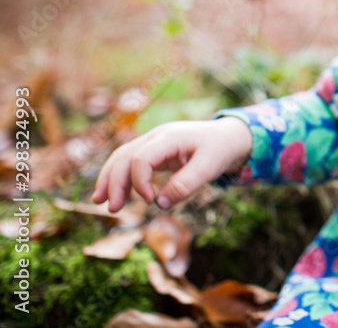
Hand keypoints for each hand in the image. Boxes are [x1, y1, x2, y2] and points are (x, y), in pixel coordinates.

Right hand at [91, 117, 252, 212]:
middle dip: (115, 182)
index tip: (150, 201)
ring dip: (110, 179)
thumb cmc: (221, 149)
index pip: (141, 157)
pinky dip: (121, 177)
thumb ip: (187, 184)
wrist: (229, 136)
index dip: (139, 181)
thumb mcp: (210, 167)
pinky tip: (117, 195)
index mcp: (170, 137)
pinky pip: (131, 162)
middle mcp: (157, 136)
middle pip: (125, 156)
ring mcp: (154, 142)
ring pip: (123, 157)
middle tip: (112, 209)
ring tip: (100, 202)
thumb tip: (160, 204)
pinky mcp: (155, 152)